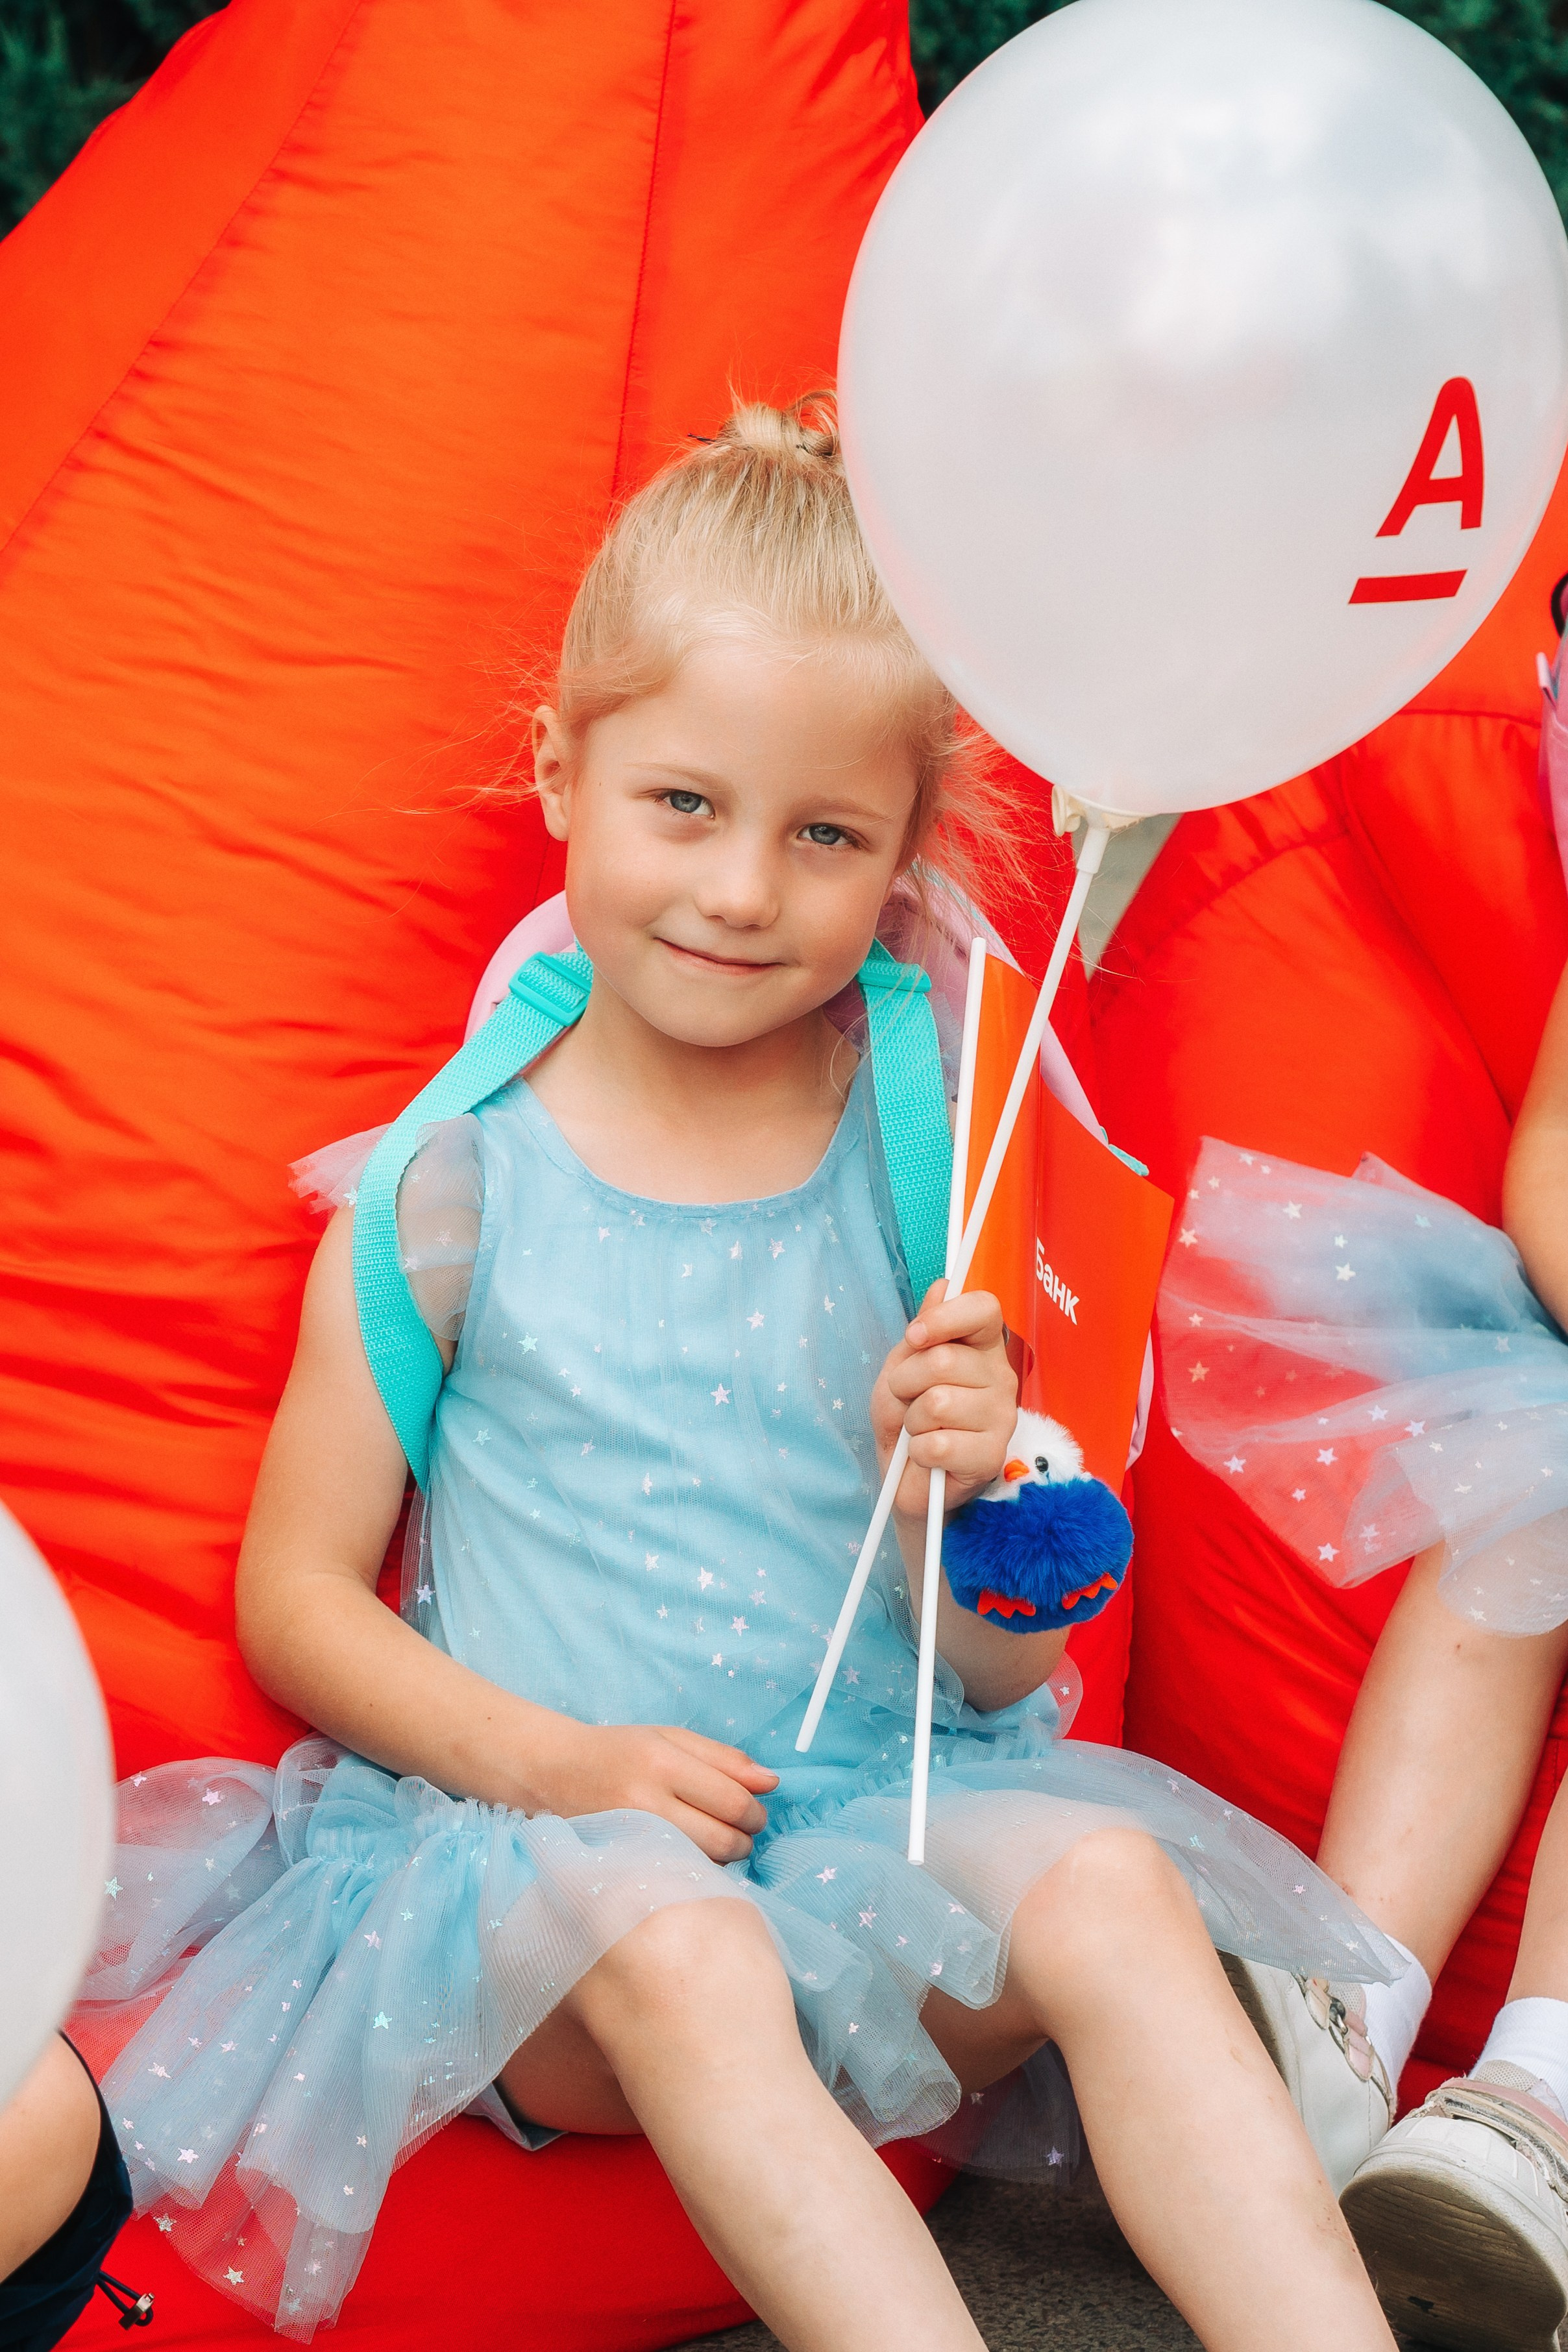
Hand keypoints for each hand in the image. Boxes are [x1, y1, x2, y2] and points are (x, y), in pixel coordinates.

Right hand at [531, 1720, 778, 1863]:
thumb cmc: (619, 1751)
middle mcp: (646, 1804)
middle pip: (724, 1840)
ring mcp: (632, 1839)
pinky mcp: (622, 1864)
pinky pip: (677, 1875)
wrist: (553, 1774)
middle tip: (741, 1829)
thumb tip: (772, 1783)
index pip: (733, 1801)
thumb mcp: (671, 1738)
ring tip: (714, 1838)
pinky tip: (688, 1853)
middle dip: (745, 1838)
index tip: (756, 1811)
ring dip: (724, 1856)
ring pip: (704, 1864)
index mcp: (662, 1763)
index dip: (756, 1811)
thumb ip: (724, 1759)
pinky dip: (695, 1868)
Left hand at [871, 1281, 1017, 1523]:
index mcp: (981, 1348)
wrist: (906, 1478)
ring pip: (938, 1402)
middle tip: (907, 1399)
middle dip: (906, 1382)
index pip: (984, 1309)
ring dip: (912, 1419)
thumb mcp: (901, 1368)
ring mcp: (1001, 1417)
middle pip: (945, 1359)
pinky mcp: (991, 1456)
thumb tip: (941, 1286)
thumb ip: (922, 1332)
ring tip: (919, 1429)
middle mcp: (999, 1377)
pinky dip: (918, 1450)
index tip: (915, 1336)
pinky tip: (927, 1455)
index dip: (945, 1317)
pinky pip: (938, 1443)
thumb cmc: (907, 1418)